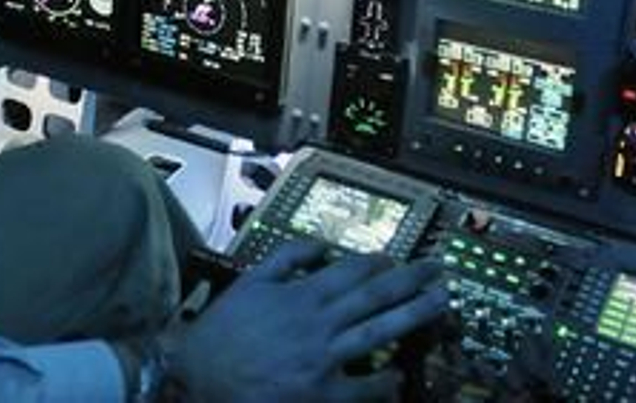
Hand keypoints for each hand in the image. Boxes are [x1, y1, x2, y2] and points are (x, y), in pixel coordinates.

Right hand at [165, 241, 448, 402]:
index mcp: (302, 294)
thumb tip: (320, 246)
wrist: (196, 376)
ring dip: (413, 316)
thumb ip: (286, 259)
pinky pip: (364, 385)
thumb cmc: (221, 333)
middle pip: (376, 296)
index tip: (400, 259)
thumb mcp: (249, 282)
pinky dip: (385, 380)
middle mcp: (319, 323)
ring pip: (379, 332)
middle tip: (440, 273)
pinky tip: (399, 375)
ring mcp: (324, 359)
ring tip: (440, 305)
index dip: (381, 263)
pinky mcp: (322, 393)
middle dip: (412, 282)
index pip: (352, 271)